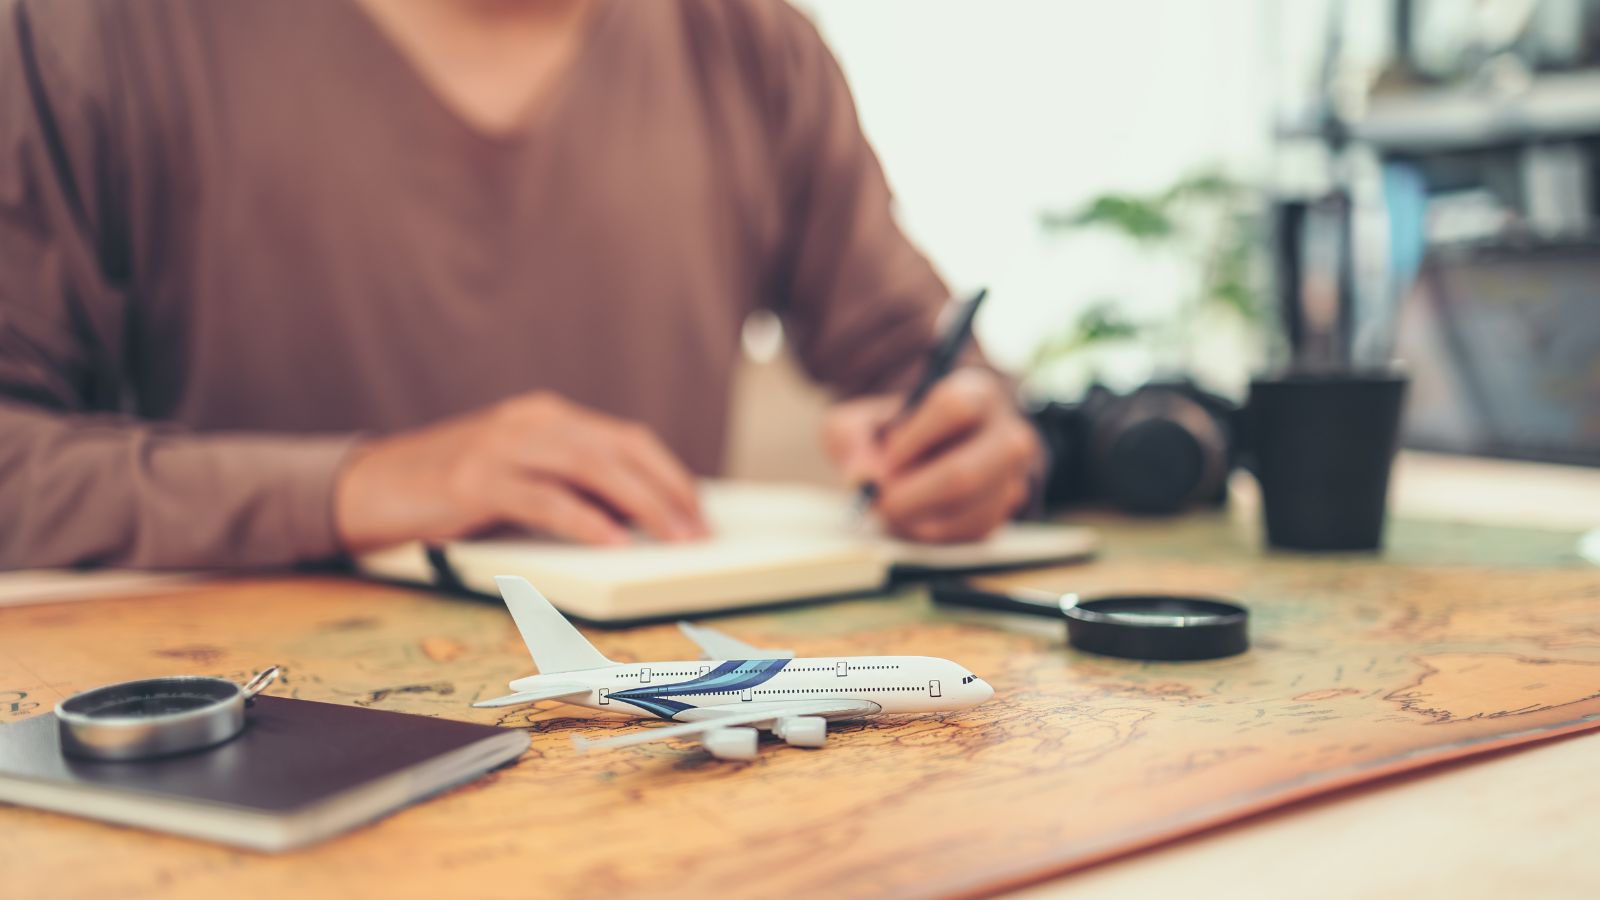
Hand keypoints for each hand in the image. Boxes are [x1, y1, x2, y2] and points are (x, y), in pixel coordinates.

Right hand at [335, 392, 706, 551]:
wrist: (370, 486)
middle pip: (618, 450)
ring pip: (590, 466)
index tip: (700, 513)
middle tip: (698, 533)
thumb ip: (570, 487)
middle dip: (667, 492)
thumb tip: (640, 519)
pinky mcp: (474, 478)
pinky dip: (583, 518)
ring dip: (641, 504)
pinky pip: (542, 496)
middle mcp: (531, 422)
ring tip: (671, 538)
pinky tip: (612, 541)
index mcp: (548, 418)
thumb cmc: (452, 492)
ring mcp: (502, 445)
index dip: (670, 476)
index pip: (627, 440)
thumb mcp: (520, 478)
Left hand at [823, 369, 1041, 542]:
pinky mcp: (1003, 513)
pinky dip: (933, 533)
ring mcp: (1011, 477)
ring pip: (967, 510)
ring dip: (919, 518)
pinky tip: (912, 518)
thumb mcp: (860, 421)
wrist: (920, 455)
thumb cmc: (892, 434)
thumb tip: (863, 477)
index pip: (955, 407)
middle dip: (912, 495)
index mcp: (976, 392)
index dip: (914, 438)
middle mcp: (1007, 433)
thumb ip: (850, 439)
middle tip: (880, 500)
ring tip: (893, 507)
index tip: (886, 457)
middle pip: (965, 473)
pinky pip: (970, 534)